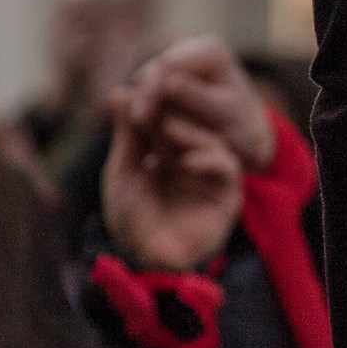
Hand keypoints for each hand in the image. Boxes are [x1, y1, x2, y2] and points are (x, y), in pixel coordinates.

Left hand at [101, 97, 243, 270]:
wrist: (144, 260)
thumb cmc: (129, 220)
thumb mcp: (122, 170)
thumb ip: (126, 134)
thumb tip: (119, 89)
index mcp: (164, 154)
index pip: (166, 118)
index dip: (156, 103)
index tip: (142, 86)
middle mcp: (189, 161)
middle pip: (191, 124)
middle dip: (175, 111)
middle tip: (160, 100)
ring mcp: (208, 177)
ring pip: (211, 140)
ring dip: (190, 131)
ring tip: (168, 129)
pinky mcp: (226, 196)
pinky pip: (227, 167)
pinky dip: (210, 158)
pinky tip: (187, 161)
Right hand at [126, 35, 275, 172]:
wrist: (248, 135)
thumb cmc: (241, 127)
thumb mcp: (224, 114)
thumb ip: (197, 97)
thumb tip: (170, 81)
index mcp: (211, 51)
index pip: (170, 64)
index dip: (151, 90)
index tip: (140, 118)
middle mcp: (193, 47)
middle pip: (155, 68)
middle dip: (142, 97)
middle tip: (133, 125)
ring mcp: (179, 59)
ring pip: (147, 79)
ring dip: (140, 103)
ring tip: (136, 130)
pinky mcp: (168, 76)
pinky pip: (149, 90)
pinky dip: (145, 107)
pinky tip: (141, 128)